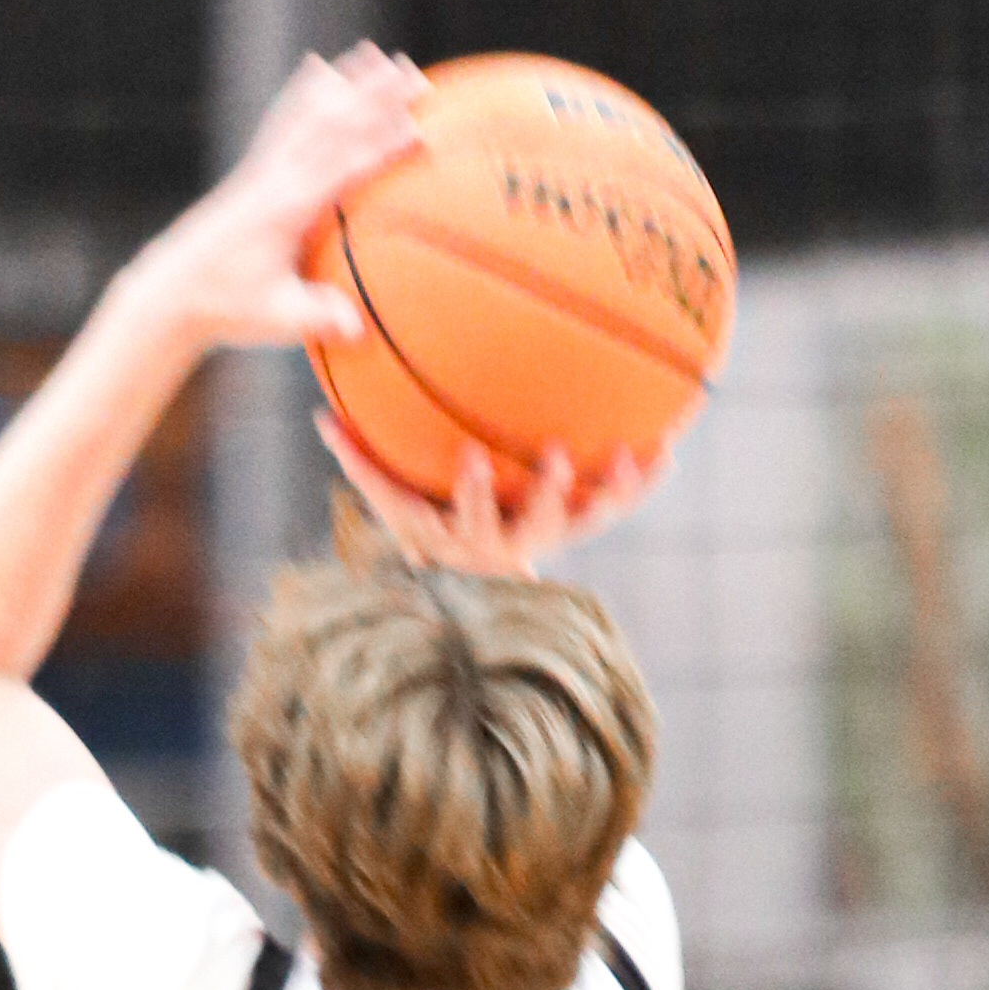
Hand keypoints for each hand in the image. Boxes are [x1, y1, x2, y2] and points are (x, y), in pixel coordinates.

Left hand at [140, 46, 433, 356]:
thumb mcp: (274, 320)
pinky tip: (320, 69)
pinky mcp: (254, 172)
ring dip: (347, 83)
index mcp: (287, 210)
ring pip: (311, 114)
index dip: (383, 151)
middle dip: (375, 99)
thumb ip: (316, 319)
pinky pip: (286, 121)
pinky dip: (306, 93)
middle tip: (414, 72)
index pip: (343, 171)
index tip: (421, 130)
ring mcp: (263, 170)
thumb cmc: (224, 307)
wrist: (169, 291)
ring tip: (374, 53)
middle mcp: (276, 179)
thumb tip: (357, 331)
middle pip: (333, 127)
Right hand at [316, 413, 671, 573]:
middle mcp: (512, 544)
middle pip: (531, 526)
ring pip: (585, 521)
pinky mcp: (581, 521)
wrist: (476, 572)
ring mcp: (551, 535)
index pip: (465, 518)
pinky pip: (619, 502)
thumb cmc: (426, 518)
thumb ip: (360, 463)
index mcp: (466, 537)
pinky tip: (668, 446)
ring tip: (626, 457)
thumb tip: (320, 417)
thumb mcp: (392, 497)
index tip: (471, 457)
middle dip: (543, 495)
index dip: (470, 493)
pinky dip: (644, 479)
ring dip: (609, 492)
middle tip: (554, 457)